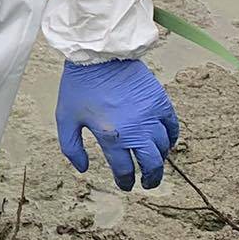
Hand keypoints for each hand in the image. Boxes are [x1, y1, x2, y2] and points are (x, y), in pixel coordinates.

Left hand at [57, 58, 178, 190]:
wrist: (98, 55)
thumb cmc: (79, 86)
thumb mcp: (65, 119)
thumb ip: (71, 148)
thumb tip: (83, 169)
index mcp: (111, 136)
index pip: (125, 170)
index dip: (125, 182)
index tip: (124, 184)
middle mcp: (135, 129)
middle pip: (151, 164)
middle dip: (150, 178)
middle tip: (147, 183)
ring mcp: (150, 115)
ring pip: (163, 147)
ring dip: (159, 159)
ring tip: (153, 163)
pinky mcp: (160, 101)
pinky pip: (173, 127)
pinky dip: (171, 138)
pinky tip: (165, 143)